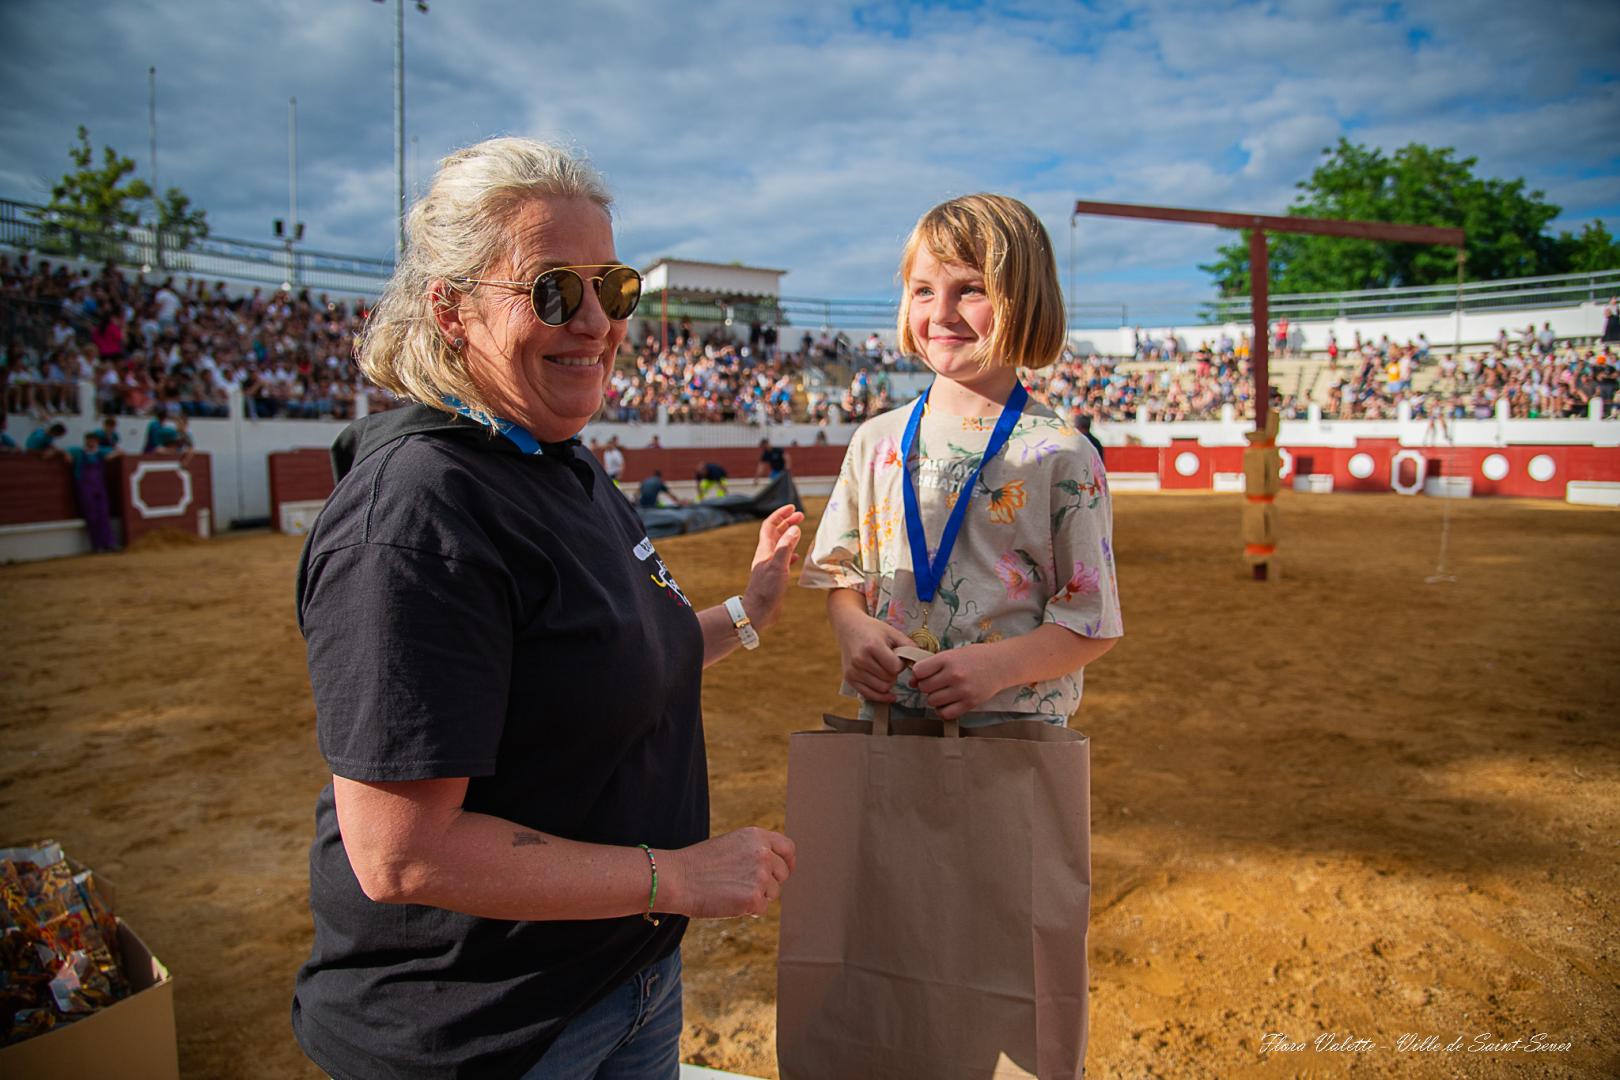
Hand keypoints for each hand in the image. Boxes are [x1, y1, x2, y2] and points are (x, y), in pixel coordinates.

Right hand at [660, 826, 794, 918]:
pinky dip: (747, 910)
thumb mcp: (731, 845)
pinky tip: (728, 902)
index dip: (787, 862)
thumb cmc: (699, 864)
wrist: (677, 879)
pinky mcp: (754, 898)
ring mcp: (760, 875)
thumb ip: (754, 851)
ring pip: (773, 894)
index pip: (788, 848)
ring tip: (730, 891)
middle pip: (782, 874)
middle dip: (768, 883)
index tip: (784, 871)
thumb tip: (774, 867)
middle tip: (743, 886)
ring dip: (757, 897)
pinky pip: (761, 909)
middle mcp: (763, 853)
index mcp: (757, 835)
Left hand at [740, 505, 803, 631]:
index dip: (780, 515)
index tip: (793, 508)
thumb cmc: (766, 589)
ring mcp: (770, 566)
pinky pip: (783, 560)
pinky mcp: (774, 576)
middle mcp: (766, 555)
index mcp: (765, 550)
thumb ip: (786, 547)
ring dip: (789, 536)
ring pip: (780, 545)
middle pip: (776, 533)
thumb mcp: (778, 565)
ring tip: (800, 530)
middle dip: (787, 522)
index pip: (770, 526)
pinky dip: (791, 554)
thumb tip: (794, 528)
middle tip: (801, 516)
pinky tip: (797, 557)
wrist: (758, 612)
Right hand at [833, 612, 911, 701]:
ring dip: (888, 683)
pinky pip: (869, 695)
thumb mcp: (892, 632)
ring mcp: (853, 671)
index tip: (897, 658)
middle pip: (889, 679)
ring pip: (881, 688)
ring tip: (885, 671)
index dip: (901, 665)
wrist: (849, 628)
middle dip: (894, 674)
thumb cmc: (872, 629)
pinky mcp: (849, 678)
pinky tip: (888, 693)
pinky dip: (880, 696)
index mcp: (872, 646)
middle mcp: (860, 660)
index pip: (895, 668)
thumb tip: (922, 660)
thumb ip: (909, 645)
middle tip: (890, 664)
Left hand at [911, 643, 1005, 719]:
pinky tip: (947, 703)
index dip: (918, 673)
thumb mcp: (954, 654)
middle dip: (925, 686)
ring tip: (942, 692)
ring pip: (932, 701)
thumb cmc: (976, 657)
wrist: (1002, 664)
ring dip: (934, 698)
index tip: (924, 673)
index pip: (919, 670)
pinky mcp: (970, 703)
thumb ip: (933, 665)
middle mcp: (954, 675)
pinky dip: (942, 710)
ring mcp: (962, 690)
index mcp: (948, 659)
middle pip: (924, 687)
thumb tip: (912, 681)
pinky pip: (946, 713)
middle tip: (934, 683)